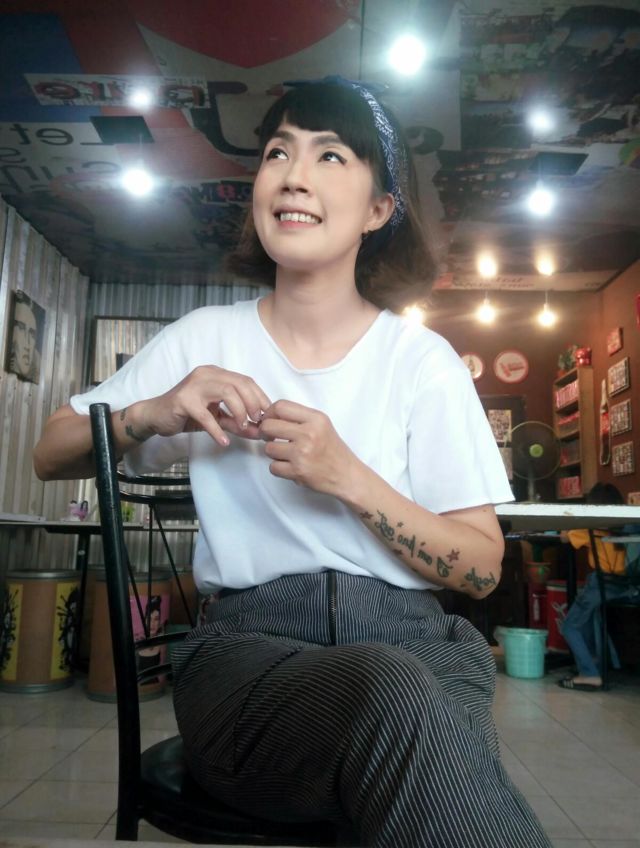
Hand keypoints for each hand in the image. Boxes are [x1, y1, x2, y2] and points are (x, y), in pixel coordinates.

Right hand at [138, 366, 270, 446]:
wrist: (156, 416)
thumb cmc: (188, 415)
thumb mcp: (217, 418)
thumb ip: (237, 423)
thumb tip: (259, 432)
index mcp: (216, 374)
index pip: (246, 381)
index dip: (260, 397)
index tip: (267, 415)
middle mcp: (207, 374)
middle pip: (240, 384)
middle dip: (253, 404)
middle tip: (257, 421)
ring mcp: (194, 385)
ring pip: (227, 392)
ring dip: (239, 412)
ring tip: (243, 428)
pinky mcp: (183, 400)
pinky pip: (206, 415)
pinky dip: (217, 430)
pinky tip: (223, 442)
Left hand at [259, 400, 362, 498]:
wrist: (346, 475)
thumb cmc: (332, 450)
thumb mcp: (322, 425)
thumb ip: (299, 417)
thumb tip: (269, 416)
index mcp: (316, 419)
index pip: (280, 406)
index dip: (269, 413)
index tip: (270, 420)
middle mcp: (309, 434)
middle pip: (269, 426)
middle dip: (265, 433)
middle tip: (271, 438)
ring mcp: (302, 453)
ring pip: (268, 448)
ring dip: (273, 452)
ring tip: (286, 454)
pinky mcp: (298, 471)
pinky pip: (273, 467)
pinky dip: (278, 468)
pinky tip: (290, 466)